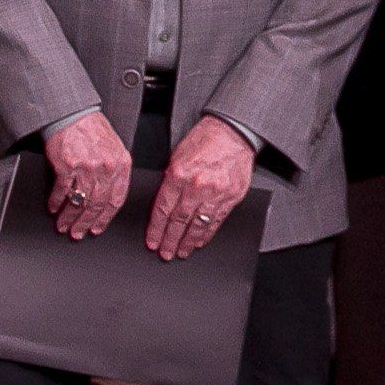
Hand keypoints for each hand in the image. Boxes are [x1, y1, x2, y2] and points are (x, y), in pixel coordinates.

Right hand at [43, 111, 130, 239]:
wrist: (72, 111)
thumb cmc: (92, 128)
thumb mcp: (114, 147)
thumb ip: (115, 170)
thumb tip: (109, 196)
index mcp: (121, 164)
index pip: (116, 200)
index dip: (105, 218)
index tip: (97, 228)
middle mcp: (105, 167)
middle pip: (97, 205)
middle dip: (86, 223)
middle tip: (78, 233)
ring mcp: (86, 167)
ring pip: (79, 202)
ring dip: (69, 217)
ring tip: (63, 225)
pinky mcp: (66, 165)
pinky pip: (62, 191)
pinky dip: (56, 202)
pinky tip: (54, 208)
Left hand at [146, 115, 254, 260]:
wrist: (232, 132)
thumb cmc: (204, 140)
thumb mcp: (177, 155)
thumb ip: (170, 179)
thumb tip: (163, 202)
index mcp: (179, 174)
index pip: (163, 209)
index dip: (156, 229)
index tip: (152, 241)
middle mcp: (197, 186)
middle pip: (179, 221)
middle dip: (170, 240)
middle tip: (165, 252)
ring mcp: (215, 193)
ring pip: (198, 225)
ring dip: (188, 242)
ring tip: (181, 252)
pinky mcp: (231, 197)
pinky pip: (216, 221)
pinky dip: (206, 234)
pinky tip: (199, 241)